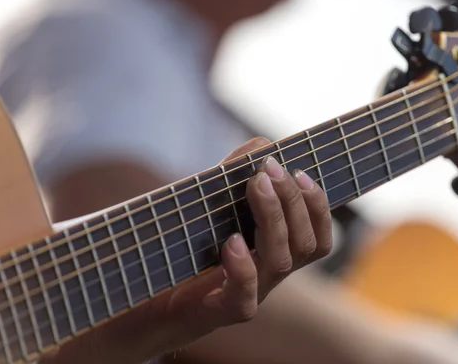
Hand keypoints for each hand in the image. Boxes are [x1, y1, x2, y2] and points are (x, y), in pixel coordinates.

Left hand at [40, 137, 331, 363]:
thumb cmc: (181, 247)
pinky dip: (243, 267)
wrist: (138, 296)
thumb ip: (235, 175)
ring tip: (255, 185)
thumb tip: (262, 144)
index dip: (319, 207)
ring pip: (281, 262)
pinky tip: (230, 241)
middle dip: (293, 201)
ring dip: (272, 218)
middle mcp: (269, 274)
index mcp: (274, 252)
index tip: (301, 172)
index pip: (318, 238)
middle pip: (305, 244)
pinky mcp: (220, 312)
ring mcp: (249, 294)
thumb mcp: (210, 204)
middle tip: (270, 169)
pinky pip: (245, 297)